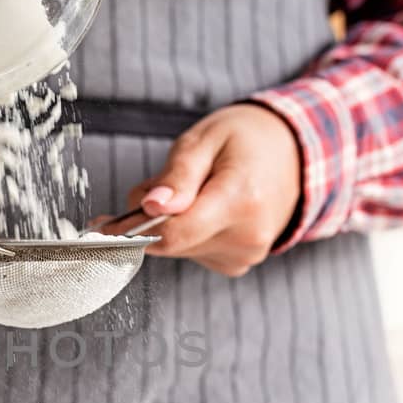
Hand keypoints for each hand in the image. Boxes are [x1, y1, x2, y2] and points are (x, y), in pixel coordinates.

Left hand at [106, 104, 302, 276]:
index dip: (133, 228)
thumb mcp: (205, 139)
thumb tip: (150, 207)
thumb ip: (177, 176)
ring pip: (179, 250)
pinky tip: (204, 209)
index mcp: (241, 200)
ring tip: (191, 191)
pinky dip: (188, 234)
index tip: (106, 221)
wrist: (296, 153)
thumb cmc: (247, 139)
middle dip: (151, 218)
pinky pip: (194, 254)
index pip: (172, 233)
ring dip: (170, 224)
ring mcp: (246, 254)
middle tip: (157, 187)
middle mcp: (247, 236)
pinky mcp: (240, 263)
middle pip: (170, 243)